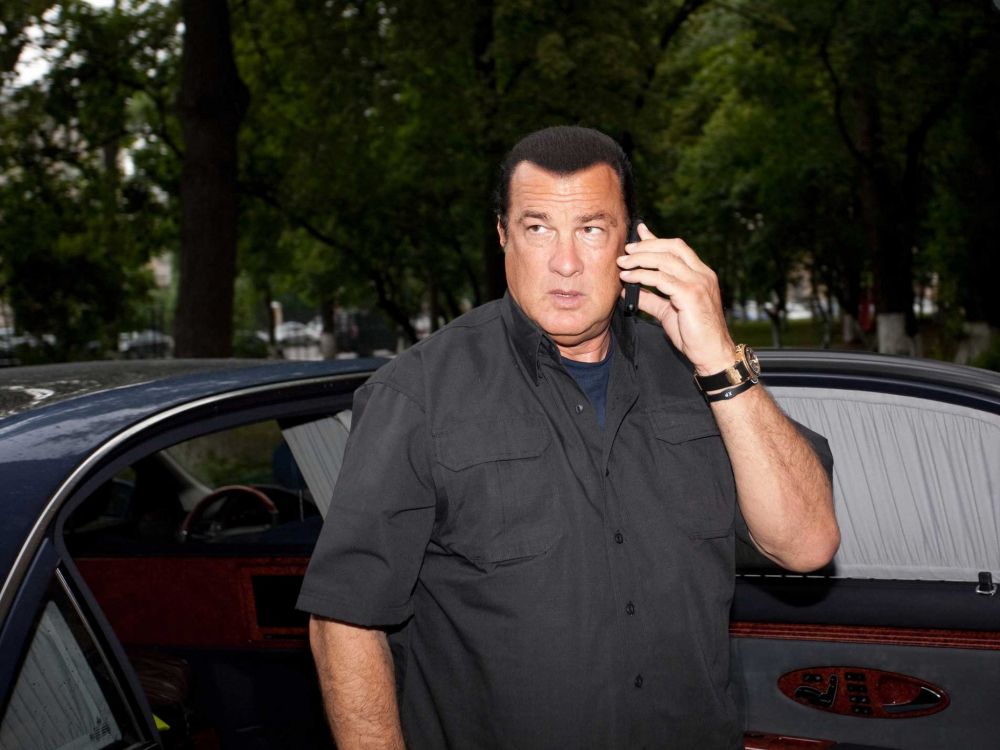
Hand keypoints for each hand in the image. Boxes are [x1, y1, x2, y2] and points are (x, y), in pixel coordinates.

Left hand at [617, 223, 735, 374]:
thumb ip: (650, 298)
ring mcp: (699, 283)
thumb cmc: (693, 334)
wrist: (712, 354)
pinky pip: (662, 279)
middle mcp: (703, 274)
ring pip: (665, 260)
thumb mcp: (668, 311)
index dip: (656, 239)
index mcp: (701, 274)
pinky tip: (629, 279)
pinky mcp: (691, 295)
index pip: (678, 248)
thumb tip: (628, 290)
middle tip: (626, 251)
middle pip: (672, 247)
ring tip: (622, 264)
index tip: (638, 234)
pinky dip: (642, 276)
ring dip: (640, 259)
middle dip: (646, 246)